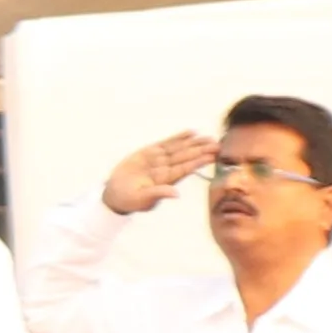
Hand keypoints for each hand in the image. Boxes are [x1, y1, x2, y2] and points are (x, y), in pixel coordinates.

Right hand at [104, 131, 218, 216]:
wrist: (115, 193)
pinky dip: (178, 138)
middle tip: (217, 144)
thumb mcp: (143, 199)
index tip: (212, 156)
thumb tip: (176, 194)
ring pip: (180, 149)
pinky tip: (191, 132)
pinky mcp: (150, 152)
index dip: (198, 162)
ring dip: (194, 143)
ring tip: (208, 137)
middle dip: (201, 150)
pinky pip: (167, 143)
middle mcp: (166, 169)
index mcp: (166, 180)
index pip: (185, 169)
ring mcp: (158, 160)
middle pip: (186, 157)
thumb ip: (158, 194)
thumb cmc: (130, 200)